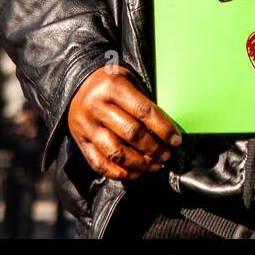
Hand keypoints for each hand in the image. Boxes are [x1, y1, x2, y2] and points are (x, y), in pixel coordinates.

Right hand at [67, 65, 181, 180]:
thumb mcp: (129, 81)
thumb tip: (166, 133)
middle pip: (131, 134)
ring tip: (154, 165)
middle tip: (167, 155)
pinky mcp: (80, 141)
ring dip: (140, 164)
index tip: (176, 140)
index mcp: (113, 87)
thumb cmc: (111, 83)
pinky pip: (100, 164)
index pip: (143, 111)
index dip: (163, 128)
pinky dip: (120, 173)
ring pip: (116, 153)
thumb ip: (144, 104)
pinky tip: (135, 172)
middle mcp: (96, 106)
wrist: (78, 83)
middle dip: (154, 149)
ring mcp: (86, 125)